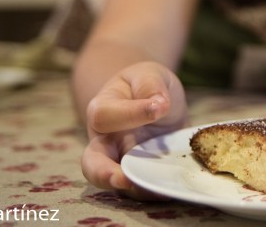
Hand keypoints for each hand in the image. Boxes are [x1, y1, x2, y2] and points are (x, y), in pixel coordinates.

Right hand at [80, 61, 187, 197]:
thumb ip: (150, 84)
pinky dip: (156, 191)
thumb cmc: (146, 84)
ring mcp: (123, 161)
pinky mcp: (143, 173)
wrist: (157, 99)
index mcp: (102, 110)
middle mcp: (106, 141)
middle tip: (124, 180)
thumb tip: (159, 105)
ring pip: (117, 183)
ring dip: (136, 188)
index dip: (131, 113)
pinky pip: (144, 187)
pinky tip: (172, 188)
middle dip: (104, 175)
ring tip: (158, 188)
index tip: (160, 107)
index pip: (106, 116)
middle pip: (92, 163)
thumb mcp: (149, 74)